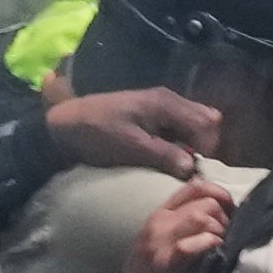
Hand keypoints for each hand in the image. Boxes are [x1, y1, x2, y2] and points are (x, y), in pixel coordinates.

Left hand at [46, 86, 214, 177]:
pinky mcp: (153, 115)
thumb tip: (192, 168)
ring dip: (195, 144)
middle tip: (193, 169)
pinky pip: (181, 126)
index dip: (208, 149)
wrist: (65, 126)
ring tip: (183, 166)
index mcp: (165, 103)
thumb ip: (163, 155)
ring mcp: (161, 106)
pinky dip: (183, 142)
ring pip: (196, 122)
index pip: (206, 123)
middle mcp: (168, 99)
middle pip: (207, 119)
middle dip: (206, 145)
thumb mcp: (130, 147)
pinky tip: (172, 157)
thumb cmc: (97, 134)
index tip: (197, 172)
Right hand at [113, 180, 233, 272]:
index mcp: (161, 214)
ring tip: (221, 247)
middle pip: (205, 202)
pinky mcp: (167, 264)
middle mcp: (160, 222)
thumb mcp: (163, 239)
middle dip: (224, 218)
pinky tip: (215, 254)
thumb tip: (218, 210)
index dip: (219, 193)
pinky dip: (210, 245)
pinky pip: (192, 245)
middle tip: (227, 236)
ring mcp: (161, 242)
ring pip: (201, 218)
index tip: (230, 210)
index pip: (194, 187)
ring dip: (219, 232)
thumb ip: (184, 222)